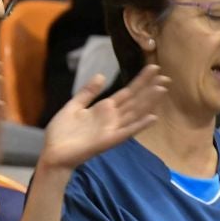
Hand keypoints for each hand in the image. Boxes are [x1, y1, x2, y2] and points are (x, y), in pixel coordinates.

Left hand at [40, 63, 167, 173]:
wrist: (54, 152)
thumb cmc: (63, 131)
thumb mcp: (74, 106)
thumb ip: (88, 92)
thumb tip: (101, 75)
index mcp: (104, 108)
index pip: (127, 92)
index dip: (140, 81)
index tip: (154, 68)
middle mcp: (112, 118)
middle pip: (135, 100)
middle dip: (149, 88)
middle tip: (166, 77)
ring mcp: (112, 129)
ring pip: (134, 112)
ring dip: (148, 102)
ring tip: (161, 89)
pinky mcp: (109, 140)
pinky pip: (127, 131)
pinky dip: (139, 125)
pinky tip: (152, 117)